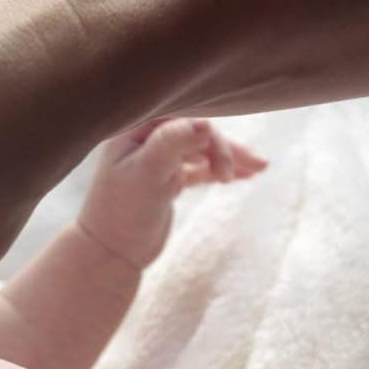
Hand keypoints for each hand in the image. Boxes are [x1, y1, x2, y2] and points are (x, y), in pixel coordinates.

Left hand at [76, 118, 266, 270]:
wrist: (109, 254)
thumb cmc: (122, 212)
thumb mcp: (148, 173)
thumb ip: (172, 143)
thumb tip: (206, 123)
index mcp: (133, 128)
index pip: (183, 114)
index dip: (208, 131)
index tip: (225, 158)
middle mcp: (143, 139)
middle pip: (195, 131)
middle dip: (224, 147)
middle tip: (244, 170)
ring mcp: (155, 159)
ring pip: (201, 149)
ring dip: (228, 158)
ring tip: (259, 169)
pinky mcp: (165, 180)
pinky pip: (199, 167)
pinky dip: (218, 171)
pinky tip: (243, 177)